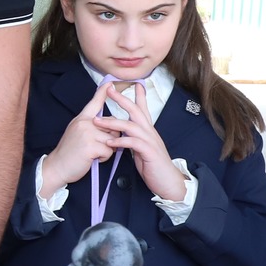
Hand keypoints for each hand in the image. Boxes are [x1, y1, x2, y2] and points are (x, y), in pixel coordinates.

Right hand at [41, 80, 122, 190]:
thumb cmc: (69, 153)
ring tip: (94, 153)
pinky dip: (104, 158)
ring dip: (108, 150)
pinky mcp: (91, 146)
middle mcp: (84, 123)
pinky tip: (93, 159)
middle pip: (113, 125)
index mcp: (81, 119)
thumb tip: (110, 124)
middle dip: (111, 138)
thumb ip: (91, 126)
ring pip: (113, 139)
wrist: (57, 167)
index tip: (110, 83)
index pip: (94, 103)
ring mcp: (87, 133)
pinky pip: (109, 151)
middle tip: (95, 147)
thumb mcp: (77, 133)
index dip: (103, 92)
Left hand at [101, 83, 187, 201]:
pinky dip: (121, 141)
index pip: (143, 110)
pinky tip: (110, 142)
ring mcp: (150, 142)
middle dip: (122, 99)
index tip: (134, 83)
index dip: (139, 96)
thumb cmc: (153, 166)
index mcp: (148, 131)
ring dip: (113, 122)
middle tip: (109, 90)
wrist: (168, 182)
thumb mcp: (141, 149)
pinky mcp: (149, 153)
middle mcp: (150, 133)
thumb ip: (133, 139)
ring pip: (132, 126)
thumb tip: (121, 133)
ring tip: (97, 121)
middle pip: (136, 111)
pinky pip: (134, 143)